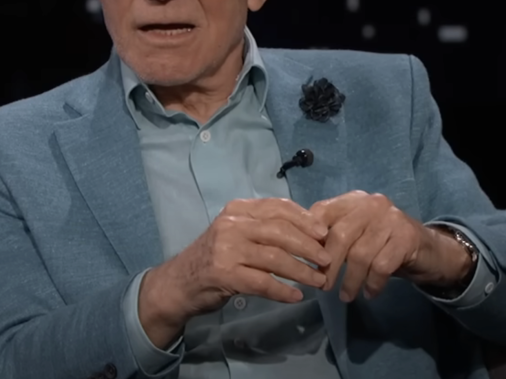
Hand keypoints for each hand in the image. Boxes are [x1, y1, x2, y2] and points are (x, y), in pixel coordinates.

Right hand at [138, 198, 330, 346]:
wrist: (178, 283)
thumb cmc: (214, 257)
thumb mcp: (236, 232)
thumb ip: (263, 228)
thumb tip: (309, 231)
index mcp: (237, 210)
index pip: (277, 207)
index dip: (304, 219)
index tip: (323, 232)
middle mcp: (231, 225)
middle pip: (280, 232)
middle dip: (308, 246)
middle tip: (327, 259)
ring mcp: (226, 249)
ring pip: (275, 258)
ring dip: (301, 271)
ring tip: (319, 280)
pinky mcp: (224, 275)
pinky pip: (262, 283)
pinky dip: (282, 291)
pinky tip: (296, 296)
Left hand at [310, 191, 468, 301]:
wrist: (430, 251)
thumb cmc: (383, 244)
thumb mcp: (356, 235)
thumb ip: (332, 236)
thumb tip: (299, 253)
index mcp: (354, 200)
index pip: (322, 211)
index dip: (309, 237)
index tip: (305, 262)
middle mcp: (372, 204)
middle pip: (340, 235)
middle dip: (328, 264)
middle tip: (323, 286)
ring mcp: (391, 219)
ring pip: (360, 254)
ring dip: (350, 280)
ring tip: (345, 296)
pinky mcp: (407, 238)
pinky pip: (381, 266)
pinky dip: (372, 284)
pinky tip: (370, 293)